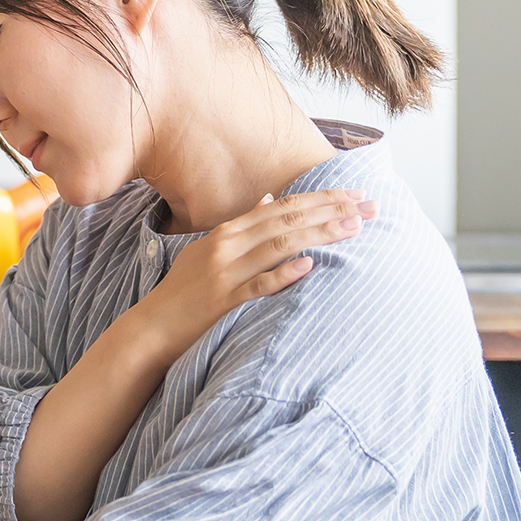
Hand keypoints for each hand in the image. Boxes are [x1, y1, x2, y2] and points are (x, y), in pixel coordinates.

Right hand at [126, 188, 374, 367]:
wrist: (151, 326)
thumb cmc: (184, 291)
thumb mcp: (208, 249)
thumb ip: (242, 226)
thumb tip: (269, 198)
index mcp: (227, 231)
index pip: (282, 207)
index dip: (320, 198)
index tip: (353, 194)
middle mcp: (227, 245)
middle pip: (286, 220)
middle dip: (331, 211)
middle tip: (368, 205)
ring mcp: (224, 272)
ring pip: (278, 246)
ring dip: (318, 235)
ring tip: (353, 228)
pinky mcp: (222, 301)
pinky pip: (257, 286)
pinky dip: (283, 274)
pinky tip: (308, 265)